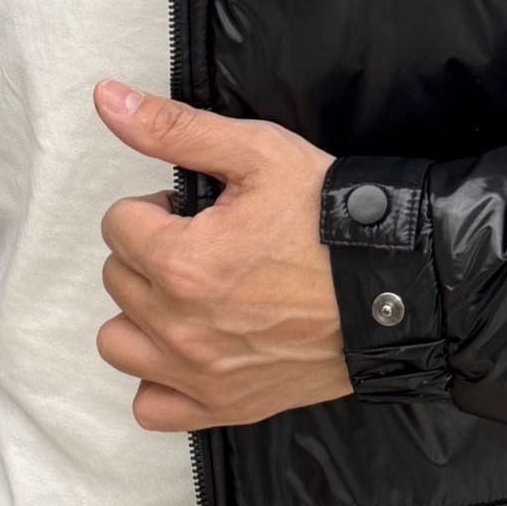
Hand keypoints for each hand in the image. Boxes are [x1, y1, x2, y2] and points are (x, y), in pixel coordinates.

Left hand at [93, 79, 351, 432]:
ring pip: (119, 341)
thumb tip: (107, 99)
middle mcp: (182, 327)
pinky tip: (190, 347)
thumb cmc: (333, 220)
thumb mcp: (258, 153)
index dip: (157, 209)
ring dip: (143, 314)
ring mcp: (201, 373)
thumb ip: (174, 129)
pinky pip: (151, 406)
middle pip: (118, 278)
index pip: (118, 224)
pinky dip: (160, 378)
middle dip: (152, 253)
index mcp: (182, 262)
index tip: (197, 212)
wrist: (399, 287)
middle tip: (208, 244)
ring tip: (190, 294)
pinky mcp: (226, 405)